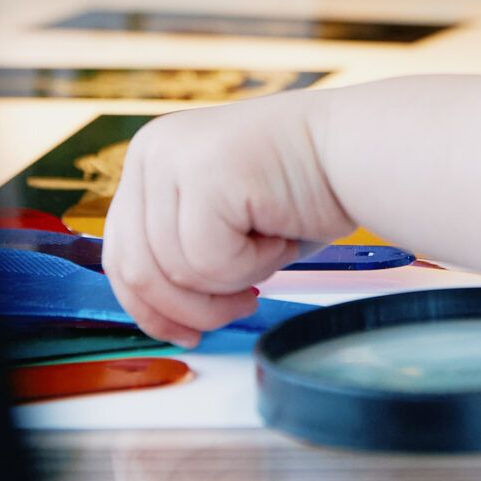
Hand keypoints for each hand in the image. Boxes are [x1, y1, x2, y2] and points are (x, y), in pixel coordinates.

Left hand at [102, 94, 351, 346]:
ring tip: (271, 250)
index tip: (184, 331)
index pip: (120, 251)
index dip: (148, 306)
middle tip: (241, 306)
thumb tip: (152, 311)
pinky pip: (209, 262)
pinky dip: (251, 266)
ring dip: (232, 282)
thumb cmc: (303, 189)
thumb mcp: (221, 219)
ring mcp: (175, 156)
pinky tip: (278, 232)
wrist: (359, 151)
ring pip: (174, 271)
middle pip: (136, 267)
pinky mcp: (207, 172)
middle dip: (189, 307)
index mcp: (150, 157)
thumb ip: (178, 248)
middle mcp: (152, 149)